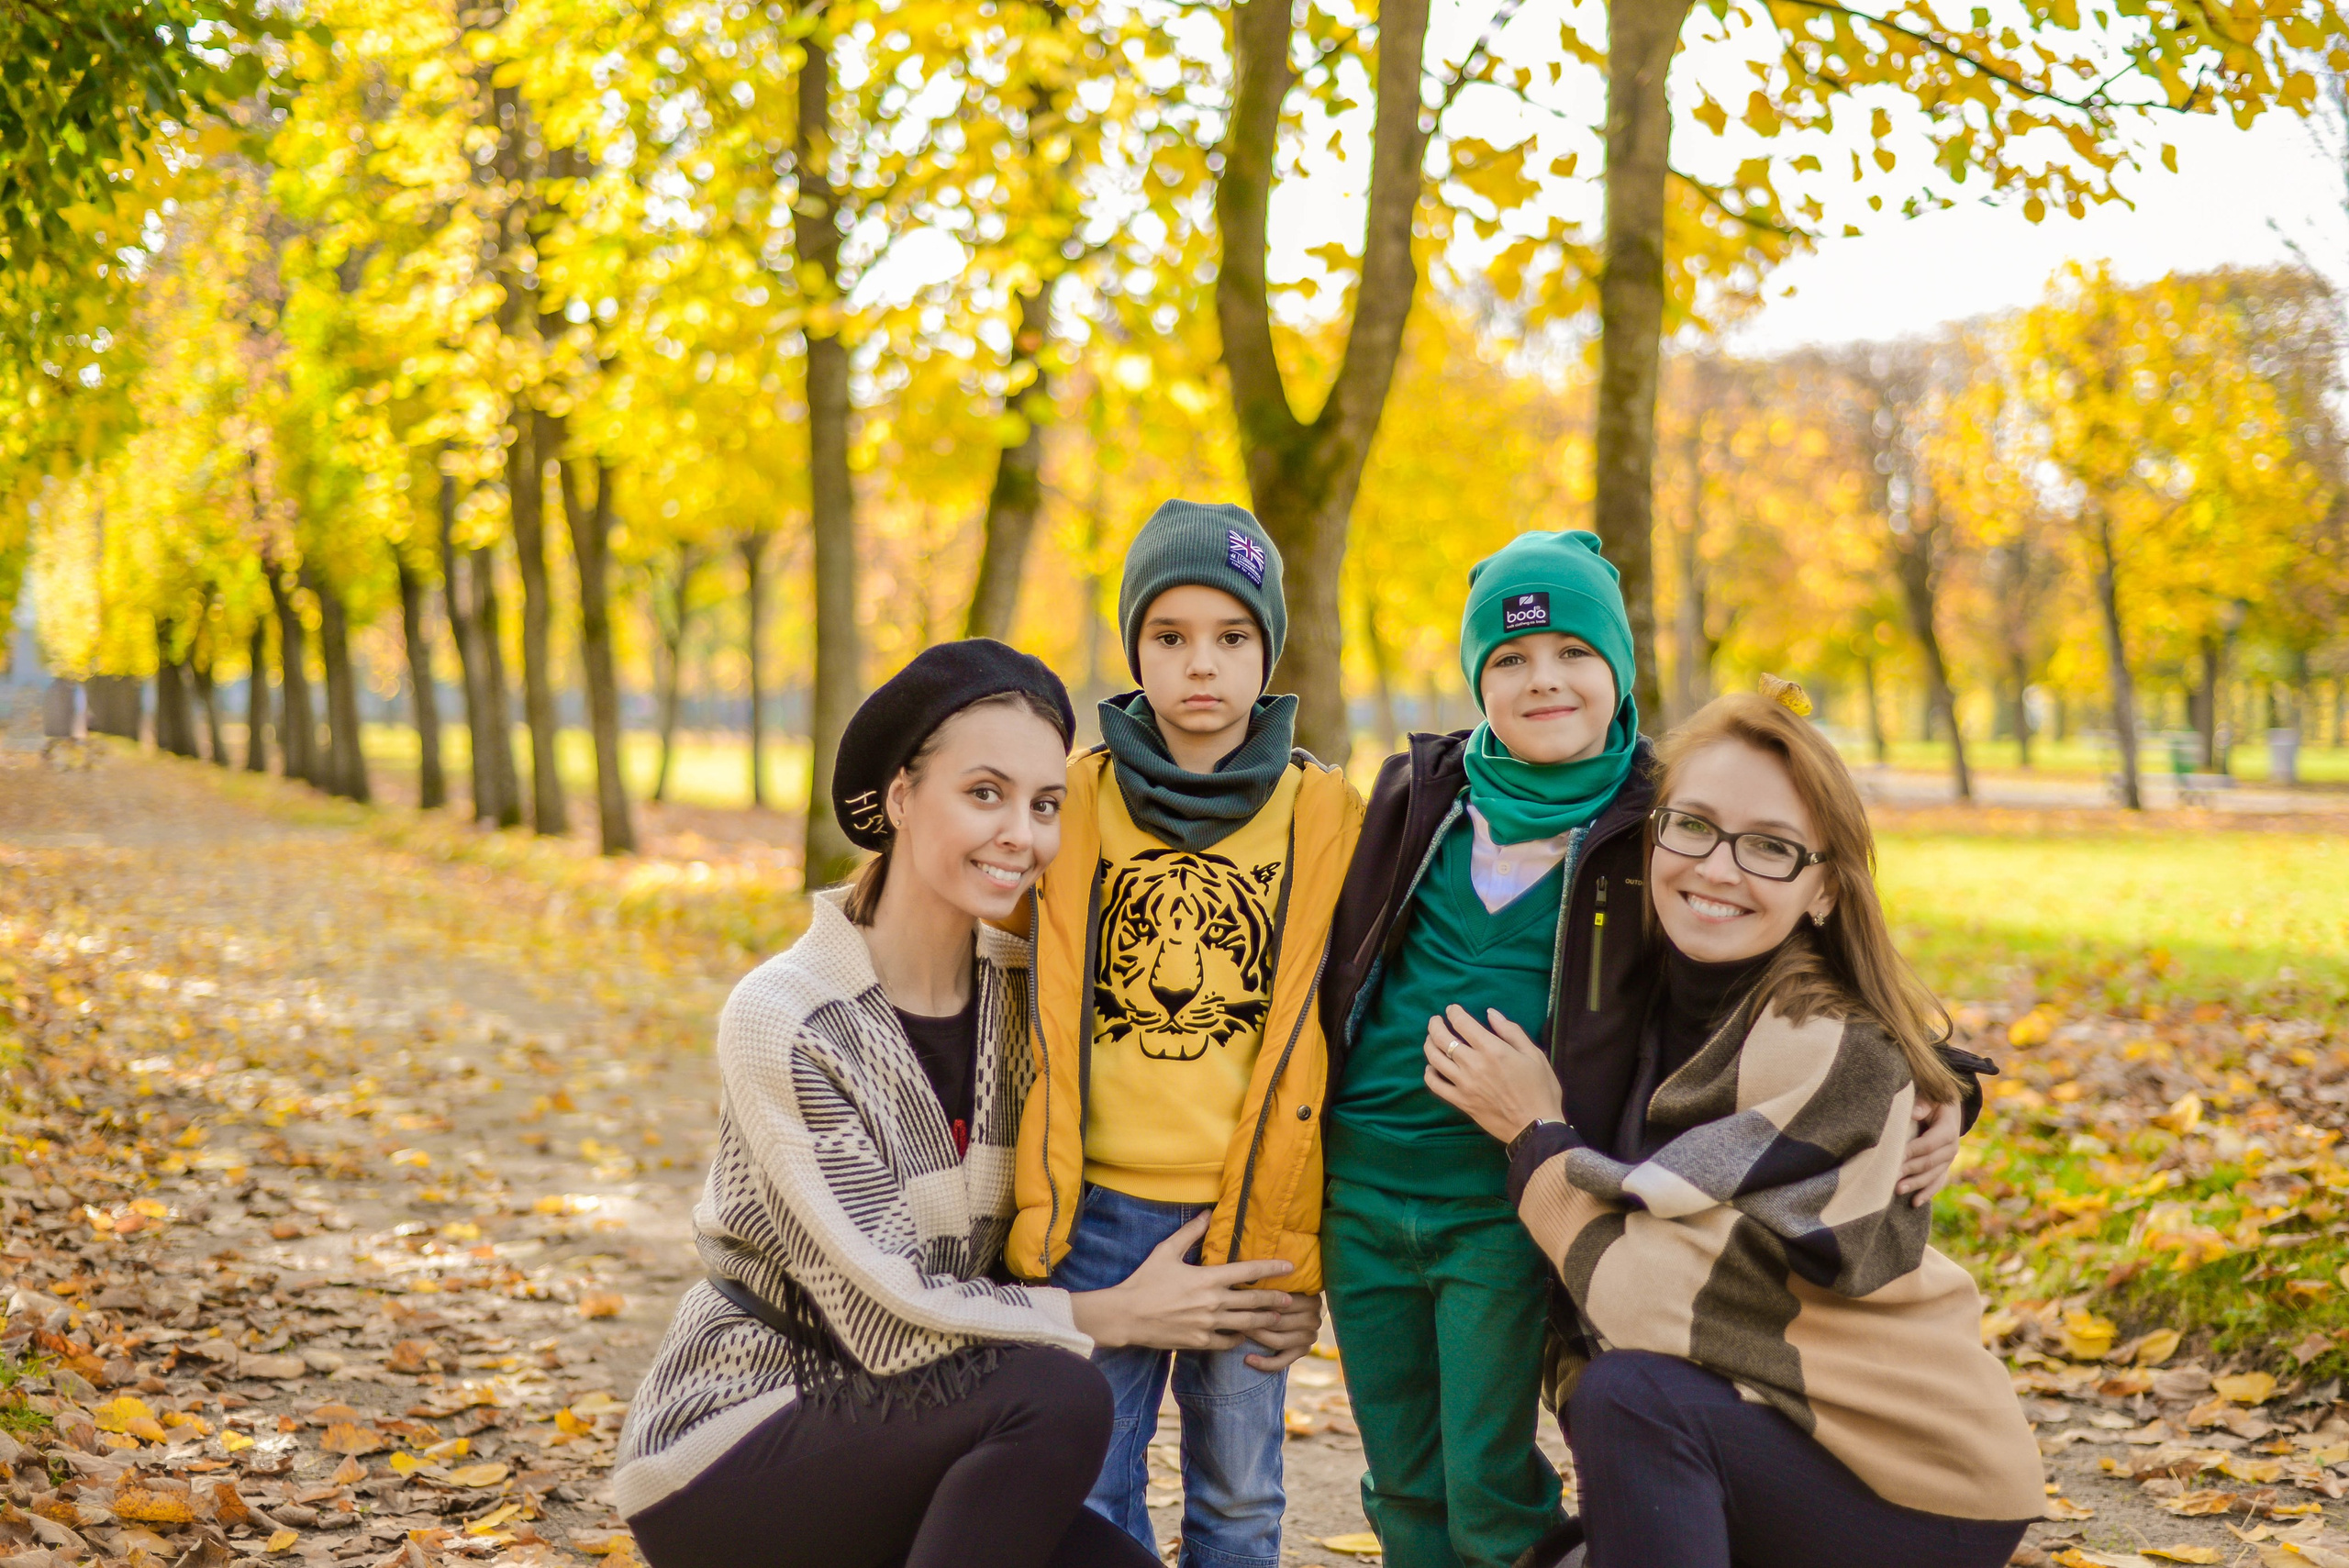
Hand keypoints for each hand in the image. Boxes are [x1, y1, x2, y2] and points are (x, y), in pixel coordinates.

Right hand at [1068, 1213, 1294, 1350]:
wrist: (1126, 1315)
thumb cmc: (1144, 1280)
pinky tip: (1244, 1334)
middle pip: (1254, 1301)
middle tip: (1291, 1298)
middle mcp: (1212, 1302)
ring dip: (1264, 1320)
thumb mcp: (1165, 1251)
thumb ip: (1190, 1233)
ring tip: (1277, 1318)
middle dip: (1275, 1299)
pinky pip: (1227, 1342)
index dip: (1272, 1269)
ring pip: (1246, 1324)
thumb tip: (1207, 1213)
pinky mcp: (1199, 1341)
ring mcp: (1208, 1324)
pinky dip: (1239, 1338)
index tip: (1290, 1267)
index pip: (1248, 1272)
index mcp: (1207, 1278)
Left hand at [1242, 1291, 1324, 1373]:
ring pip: (1278, 1341)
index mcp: (1312, 1300)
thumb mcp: (1281, 1284)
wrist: (1294, 1308)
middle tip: (1234, 1315)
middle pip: (1279, 1322)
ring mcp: (1310, 1338)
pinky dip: (1264, 1363)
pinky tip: (1248, 1359)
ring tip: (1238, 1331)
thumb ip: (1272, 1283)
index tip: (1240, 1300)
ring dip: (1256, 1337)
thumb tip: (1248, 1279)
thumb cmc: (1281, 1291)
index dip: (1260, 1302)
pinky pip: (1282, 1361)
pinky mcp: (1302, 1352)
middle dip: (1255, 1319)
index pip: (1283, 1304)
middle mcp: (1315, 1320)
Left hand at [1422, 1005, 1563, 1144]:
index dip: (1453, 1013)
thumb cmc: (1540, 1089)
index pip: (1462, 1024)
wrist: (1535, 1126)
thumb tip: (1491, 1013)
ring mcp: (1464, 1084)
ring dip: (1429, 1045)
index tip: (1451, 1009)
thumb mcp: (1534, 1054)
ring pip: (1435, 1059)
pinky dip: (1429, 1074)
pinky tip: (1432, 1068)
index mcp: (1492, 1050)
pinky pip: (1436, 1085)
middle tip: (1435, 1021)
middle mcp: (1474, 1064)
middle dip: (1435, 1025)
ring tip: (1430, 1039)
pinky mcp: (1461, 1102)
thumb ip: (1511, 1031)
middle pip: (1443, 1039)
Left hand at [1898, 1097, 1960, 1207]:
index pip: (1928, 1144)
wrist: (1948, 1107)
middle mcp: (1951, 1148)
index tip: (1894, 1157)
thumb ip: (1923, 1103)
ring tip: (1898, 1190)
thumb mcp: (1931, 1096)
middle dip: (1910, 1171)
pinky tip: (1914, 1203)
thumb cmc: (1934, 1100)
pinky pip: (1937, 1182)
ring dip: (1916, 1184)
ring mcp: (1948, 1160)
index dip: (1911, 1151)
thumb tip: (1914, 1113)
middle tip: (1890, 1178)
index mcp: (1948, 1130)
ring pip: (1932, 1176)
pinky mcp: (1944, 1167)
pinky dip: (1927, 1193)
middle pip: (1929, 1163)